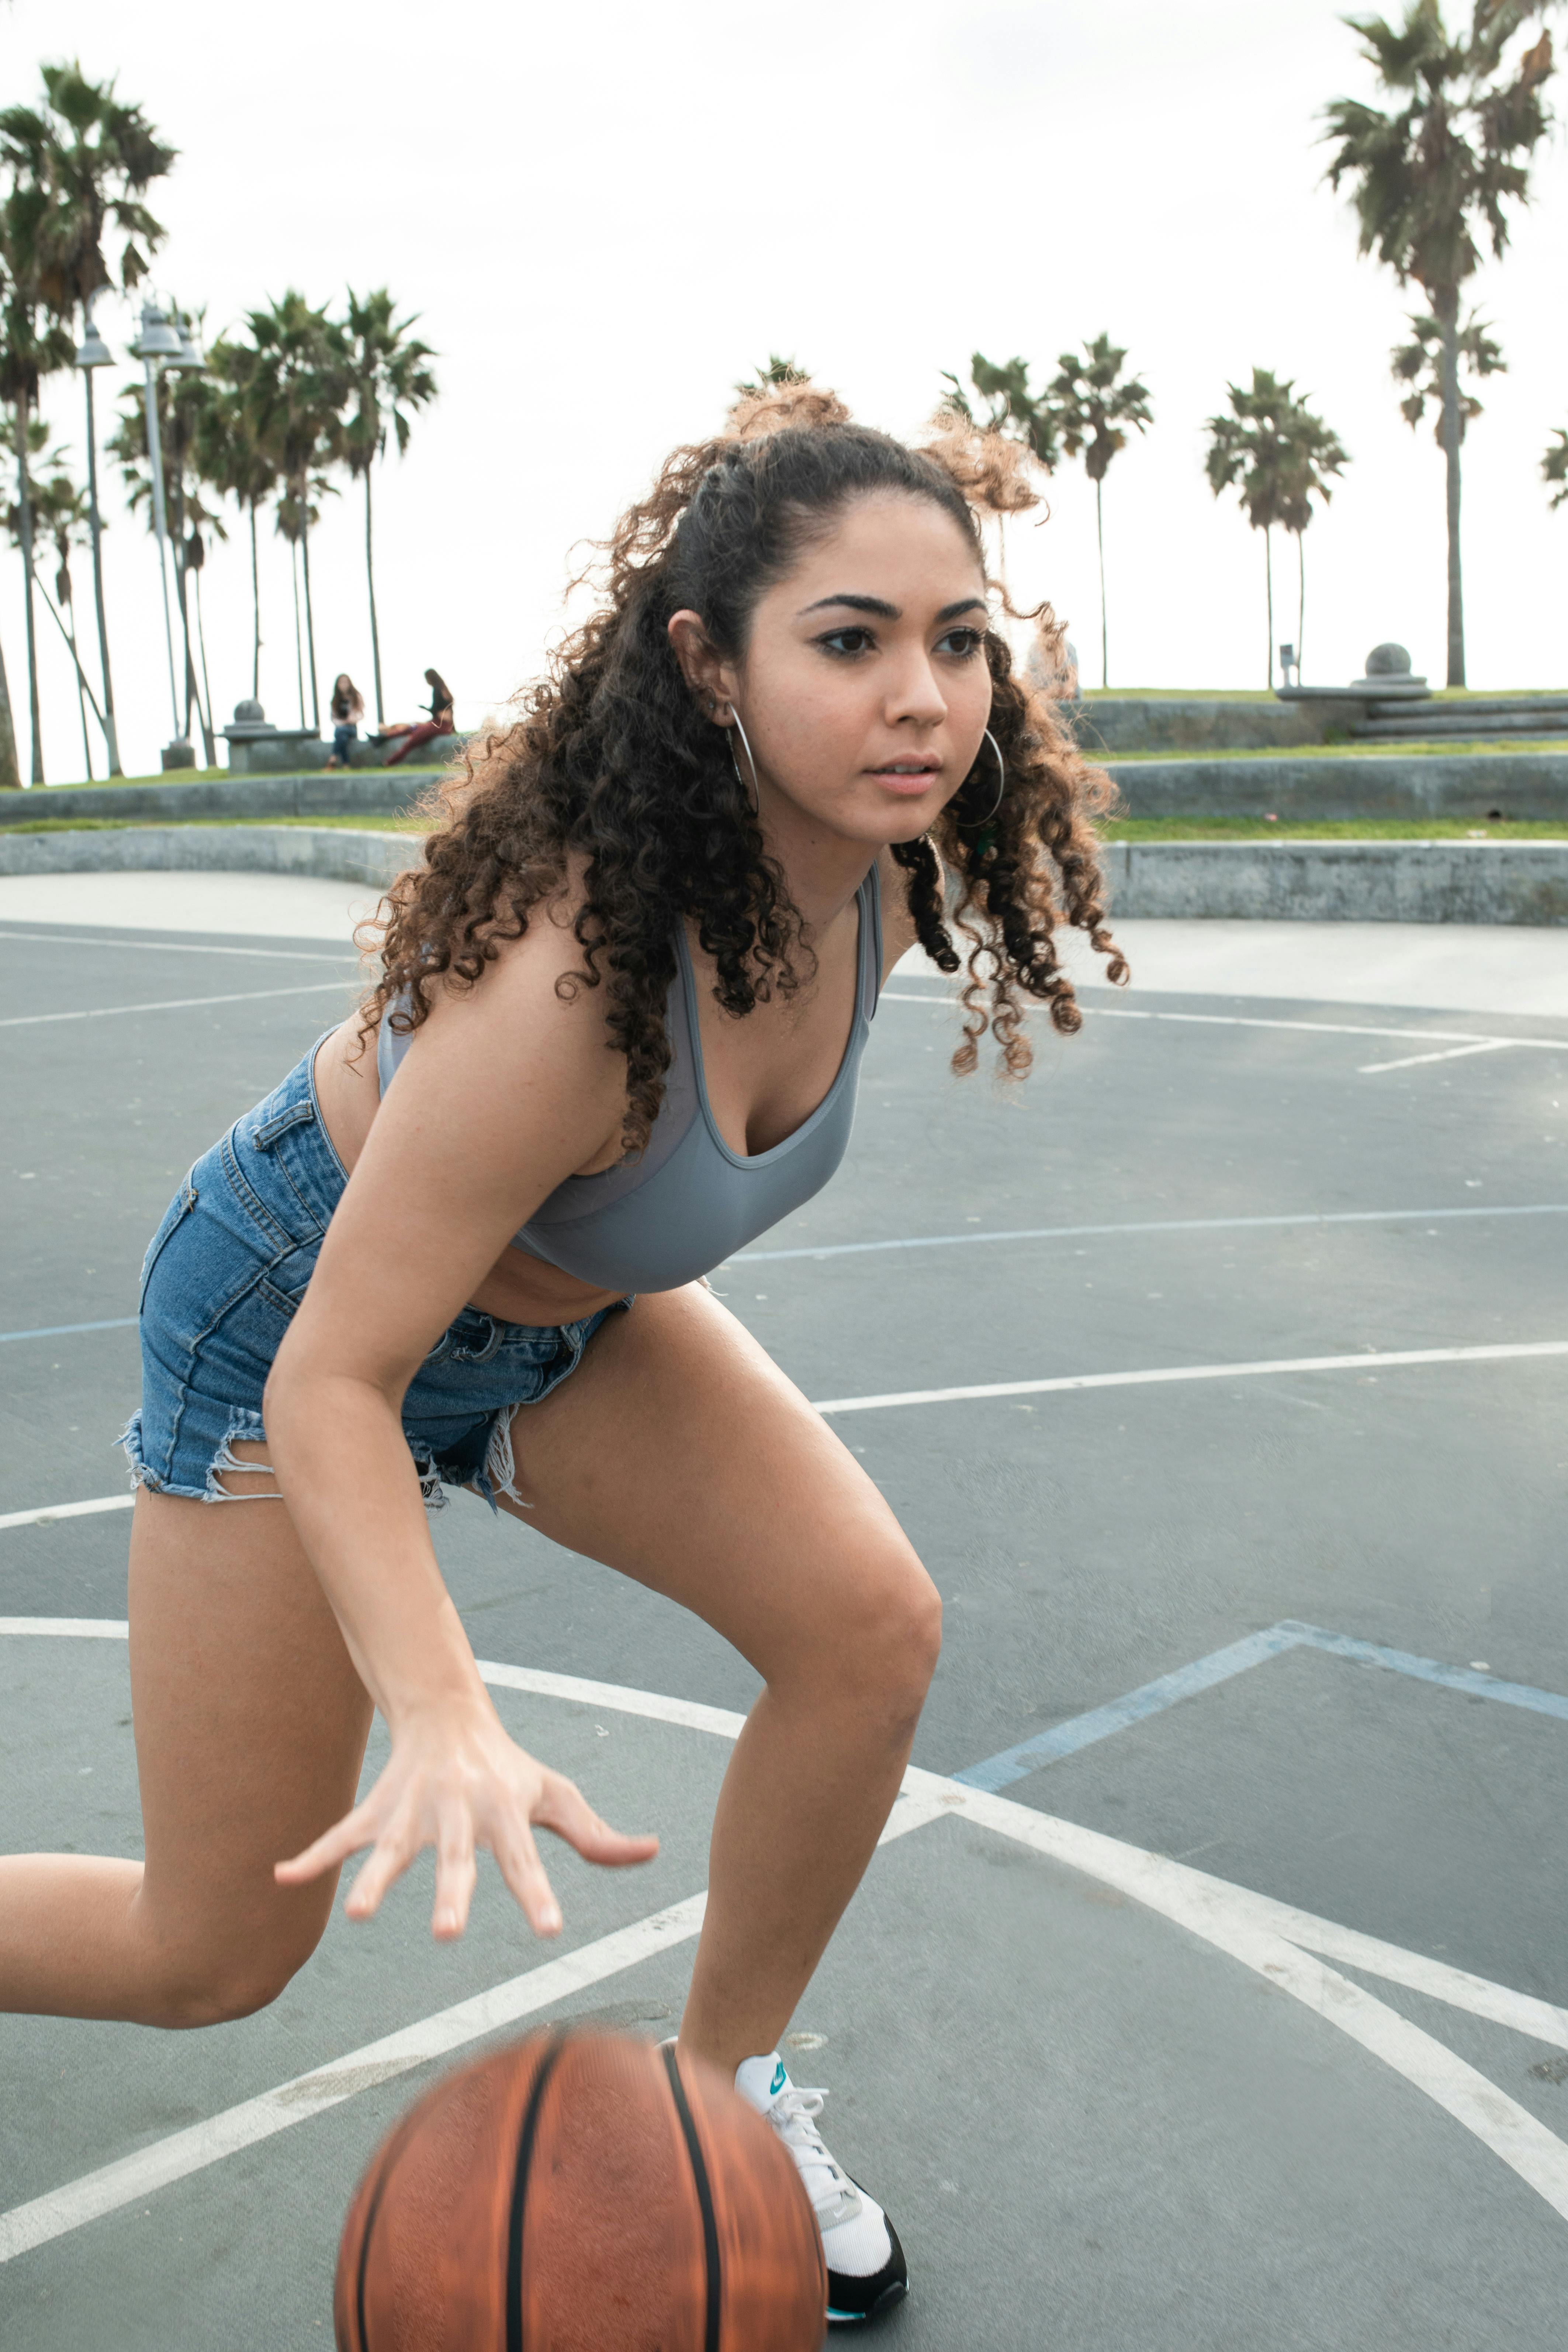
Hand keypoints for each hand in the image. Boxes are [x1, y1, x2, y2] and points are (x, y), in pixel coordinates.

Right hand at [274, 1696, 658, 1939]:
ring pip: (391, 1850)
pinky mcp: (377, 1810)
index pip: (525, 1860)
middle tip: (447, 1935)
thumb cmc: (508, 1767)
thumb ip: (598, 1834)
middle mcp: (458, 1813)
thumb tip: (653, 1851)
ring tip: (360, 1916)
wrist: (448, 1713)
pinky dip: (311, 1858)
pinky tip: (282, 1879)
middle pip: (456, 1859)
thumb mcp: (556, 1794)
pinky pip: (340, 1836)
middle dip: (451, 1894)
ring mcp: (412, 1812)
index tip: (549, 1931)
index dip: (537, 1894)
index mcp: (503, 1814)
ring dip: (375, 1882)